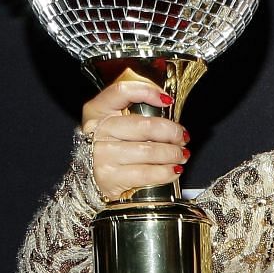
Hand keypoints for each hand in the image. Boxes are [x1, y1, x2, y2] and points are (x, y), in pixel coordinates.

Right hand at [82, 76, 187, 201]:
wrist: (92, 181)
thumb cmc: (112, 148)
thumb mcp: (118, 124)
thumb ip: (138, 111)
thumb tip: (168, 105)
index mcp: (98, 111)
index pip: (121, 92)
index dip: (147, 91)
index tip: (168, 100)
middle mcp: (98, 131)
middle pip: (145, 125)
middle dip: (172, 132)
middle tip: (182, 137)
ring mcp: (102, 155)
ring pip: (149, 151)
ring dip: (172, 154)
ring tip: (180, 155)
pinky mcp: (109, 177)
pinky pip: (147, 173)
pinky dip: (167, 172)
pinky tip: (173, 170)